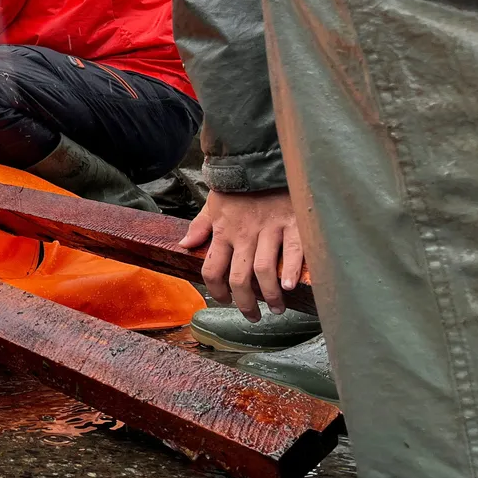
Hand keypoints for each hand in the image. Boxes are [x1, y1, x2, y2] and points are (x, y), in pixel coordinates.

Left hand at [180, 188, 304, 321]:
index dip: (216, 291)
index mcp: (223, 231)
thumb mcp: (213, 203)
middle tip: (253, 316)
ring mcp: (269, 229)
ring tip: (276, 308)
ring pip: (263, 271)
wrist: (264, 161)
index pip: (212, 269)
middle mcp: (244, 234)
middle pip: (238, 278)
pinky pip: (291, 252)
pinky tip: (289, 287)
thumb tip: (184, 245)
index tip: (225, 300)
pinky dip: (289, 271)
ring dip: (269, 295)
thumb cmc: (240, 186)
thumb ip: (200, 226)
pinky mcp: (293, 224)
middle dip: (244, 303)